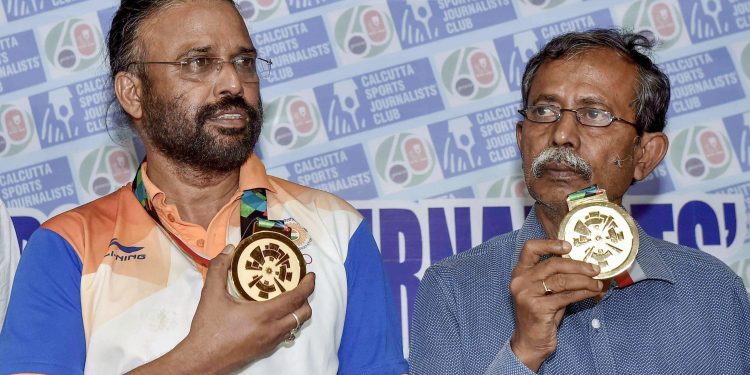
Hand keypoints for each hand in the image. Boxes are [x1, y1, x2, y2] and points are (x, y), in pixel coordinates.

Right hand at [130, 245, 314, 373]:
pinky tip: (273, 315)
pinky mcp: (265, 351)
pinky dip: (287, 323)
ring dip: (297, 312)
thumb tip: (229, 249)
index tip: (310, 275)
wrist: (201, 360)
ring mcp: (270, 343)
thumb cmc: (208, 329)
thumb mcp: (211, 295)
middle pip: (303, 314)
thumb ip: (219, 268)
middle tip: (298, 285)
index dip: (307, 286)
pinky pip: (285, 335)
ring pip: (296, 326)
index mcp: (264, 315)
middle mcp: (272, 330)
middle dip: (305, 298)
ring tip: (288, 298)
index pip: (296, 299)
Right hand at [509, 240, 600, 371]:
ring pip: (561, 280)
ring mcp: (527, 294)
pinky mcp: (537, 308)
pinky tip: (592, 293)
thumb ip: (555, 278)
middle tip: (595, 268)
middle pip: (552, 264)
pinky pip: (565, 296)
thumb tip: (582, 265)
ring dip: (583, 280)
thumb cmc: (540, 316)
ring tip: (597, 283)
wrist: (530, 342)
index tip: (569, 246)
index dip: (550, 243)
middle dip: (577, 265)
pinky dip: (582, 293)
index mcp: (520, 273)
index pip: (530, 248)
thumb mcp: (545, 293)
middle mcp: (520, 281)